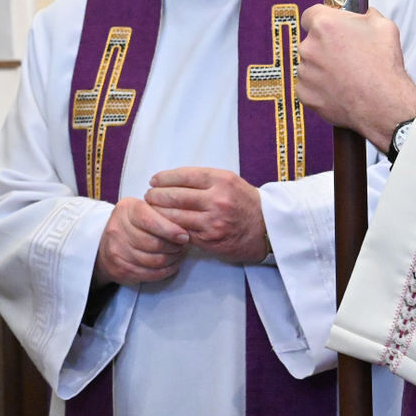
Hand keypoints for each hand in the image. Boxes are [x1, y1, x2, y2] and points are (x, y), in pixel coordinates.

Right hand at [93, 196, 189, 285]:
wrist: (105, 245)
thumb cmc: (129, 224)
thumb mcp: (141, 209)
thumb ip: (159, 212)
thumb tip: (185, 223)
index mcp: (125, 210)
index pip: (150, 220)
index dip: (170, 230)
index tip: (184, 235)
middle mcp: (118, 230)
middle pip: (154, 243)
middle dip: (174, 246)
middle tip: (182, 245)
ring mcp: (117, 251)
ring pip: (155, 260)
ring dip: (172, 259)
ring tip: (177, 253)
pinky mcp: (121, 270)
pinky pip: (151, 274)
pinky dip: (166, 270)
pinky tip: (171, 264)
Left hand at [144, 167, 267, 264]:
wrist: (267, 228)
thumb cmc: (245, 202)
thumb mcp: (230, 181)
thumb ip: (204, 179)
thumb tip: (171, 179)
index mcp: (221, 180)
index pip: (183, 176)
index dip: (164, 178)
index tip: (154, 180)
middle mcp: (217, 199)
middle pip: (175, 196)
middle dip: (156, 196)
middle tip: (148, 196)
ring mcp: (212, 221)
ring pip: (174, 215)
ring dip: (158, 213)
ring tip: (152, 210)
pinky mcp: (209, 239)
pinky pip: (182, 231)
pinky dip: (169, 227)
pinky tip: (163, 224)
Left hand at [297, 5, 415, 146]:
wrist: (383, 103)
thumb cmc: (383, 66)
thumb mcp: (383, 26)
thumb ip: (367, 15)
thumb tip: (365, 14)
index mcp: (325, 25)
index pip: (310, 14)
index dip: (321, 20)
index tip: (328, 27)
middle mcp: (309, 47)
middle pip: (311, 41)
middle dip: (325, 46)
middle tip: (345, 55)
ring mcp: (305, 71)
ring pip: (310, 64)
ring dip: (323, 67)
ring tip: (346, 74)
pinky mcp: (305, 93)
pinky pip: (308, 85)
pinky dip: (320, 87)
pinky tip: (339, 88)